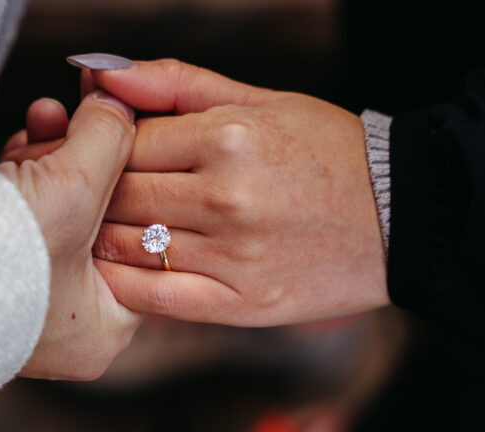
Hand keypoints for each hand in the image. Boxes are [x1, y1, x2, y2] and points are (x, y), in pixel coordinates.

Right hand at [0, 90, 140, 379]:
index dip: (130, 179)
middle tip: (70, 121)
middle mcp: (66, 329)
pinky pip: (17, 223)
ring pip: (55, 216)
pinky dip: (16, 181)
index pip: (140, 244)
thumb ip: (109, 141)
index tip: (120, 132)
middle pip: (96, 225)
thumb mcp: (74, 190)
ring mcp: (22, 308)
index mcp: (103, 331)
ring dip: (46, 163)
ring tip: (38, 125)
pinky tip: (14, 148)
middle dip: (80, 164)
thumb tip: (119, 105)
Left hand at [86, 59, 389, 326]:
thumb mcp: (260, 100)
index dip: (101, 151)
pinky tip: (115, 273)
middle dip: (93, 195)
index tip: (96, 159)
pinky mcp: (243, 303)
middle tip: (84, 199)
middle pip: (119, 195)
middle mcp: (228, 197)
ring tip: (96, 233)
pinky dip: (124, 286)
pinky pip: (157, 297)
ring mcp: (235, 255)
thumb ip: (175, 84)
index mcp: (229, 138)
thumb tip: (99, 75)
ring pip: (128, 246)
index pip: (125, 143)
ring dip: (101, 239)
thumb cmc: (328, 150)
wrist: (400, 217)